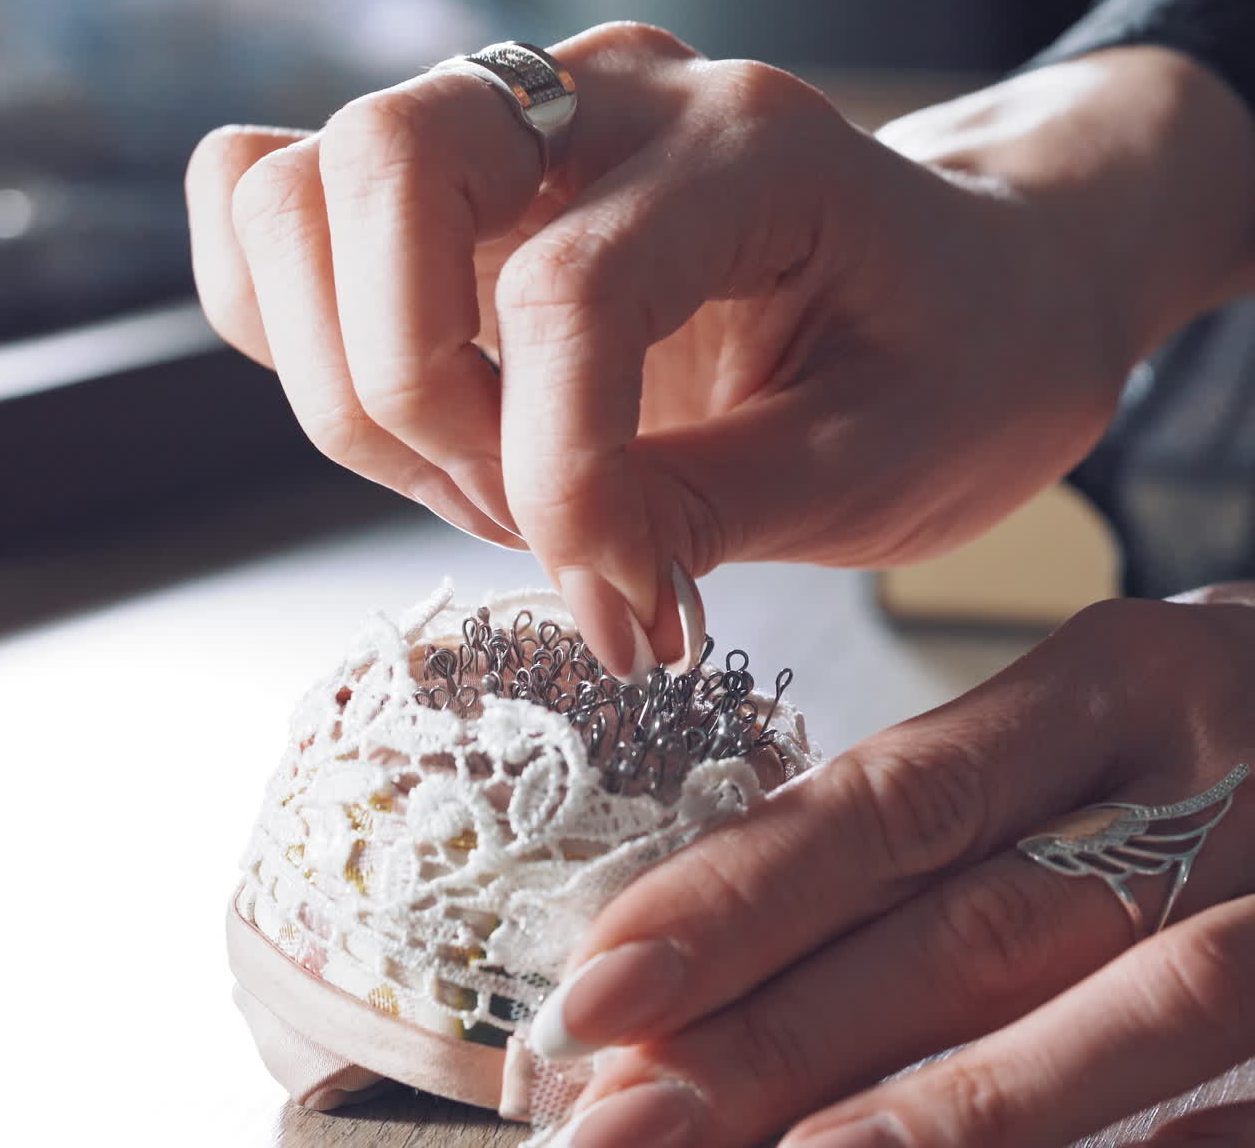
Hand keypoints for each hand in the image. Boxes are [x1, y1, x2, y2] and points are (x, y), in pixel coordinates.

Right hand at [184, 23, 1254, 676]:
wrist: (977, 292)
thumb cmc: (955, 362)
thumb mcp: (877, 464)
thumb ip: (705, 517)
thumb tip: (572, 585)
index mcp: (750, 148)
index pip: (570, 292)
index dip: (560, 480)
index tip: (619, 603)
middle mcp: (614, 100)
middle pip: (383, 169)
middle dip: (411, 393)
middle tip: (517, 515)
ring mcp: (524, 127)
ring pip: (297, 189)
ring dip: (353, 374)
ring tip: (484, 475)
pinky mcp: (469, 185)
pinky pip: (285, 205)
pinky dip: (302, 327)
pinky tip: (432, 414)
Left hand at [527, 588, 1254, 1147]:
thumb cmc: (1207, 724)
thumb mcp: (1085, 716)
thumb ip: (946, 808)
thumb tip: (737, 918)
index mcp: (1106, 685)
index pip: (890, 801)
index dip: (739, 897)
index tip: (599, 983)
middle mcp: (1199, 784)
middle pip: (967, 927)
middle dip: (781, 1040)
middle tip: (618, 1122)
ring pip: (1113, 1020)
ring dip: (930, 1121)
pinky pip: (1248, 1102)